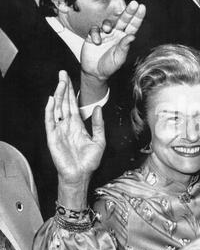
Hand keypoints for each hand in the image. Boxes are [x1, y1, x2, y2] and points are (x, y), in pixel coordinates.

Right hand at [45, 71, 105, 194]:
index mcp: (77, 125)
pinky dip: (50, 111)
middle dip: (63, 88)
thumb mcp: (99, 140)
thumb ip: (99, 124)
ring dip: (58, 96)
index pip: (73, 105)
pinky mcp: (53, 138)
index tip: (70, 79)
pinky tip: (52, 100)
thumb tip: (99, 108)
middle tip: (62, 74)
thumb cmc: (89, 161)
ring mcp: (59, 131)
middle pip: (64, 103)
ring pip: (57, 109)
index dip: (71, 92)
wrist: (81, 175)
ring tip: (60, 82)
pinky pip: (50, 122)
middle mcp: (67, 126)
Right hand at [81, 1, 145, 81]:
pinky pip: (95, 29)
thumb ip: (124, 47)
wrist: (94, 72)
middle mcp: (116, 34)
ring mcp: (105, 34)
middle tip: (134, 3)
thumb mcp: (119, 58)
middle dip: (128, 12)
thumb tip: (132, 36)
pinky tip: (96, 42)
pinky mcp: (93, 35)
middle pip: (123, 20)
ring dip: (108, 23)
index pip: (133, 26)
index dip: (137, 17)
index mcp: (124, 39)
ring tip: (107, 29)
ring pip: (108, 22)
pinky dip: (95, 34)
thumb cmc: (109, 66)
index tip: (142, 7)